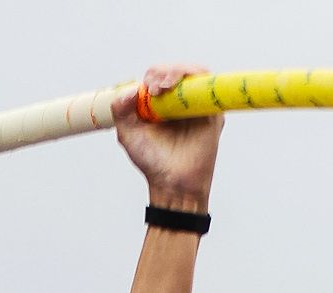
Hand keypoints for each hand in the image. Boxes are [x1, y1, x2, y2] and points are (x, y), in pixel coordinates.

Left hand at [112, 63, 220, 209]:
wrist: (172, 182)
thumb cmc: (151, 161)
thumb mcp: (127, 134)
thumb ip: (120, 110)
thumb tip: (132, 89)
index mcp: (160, 103)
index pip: (159, 75)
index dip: (153, 76)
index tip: (147, 90)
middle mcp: (180, 101)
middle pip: (176, 70)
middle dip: (165, 72)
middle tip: (156, 88)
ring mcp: (197, 106)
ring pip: (195, 74)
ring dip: (180, 72)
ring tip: (166, 86)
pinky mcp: (212, 114)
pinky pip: (211, 88)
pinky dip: (200, 80)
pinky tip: (185, 88)